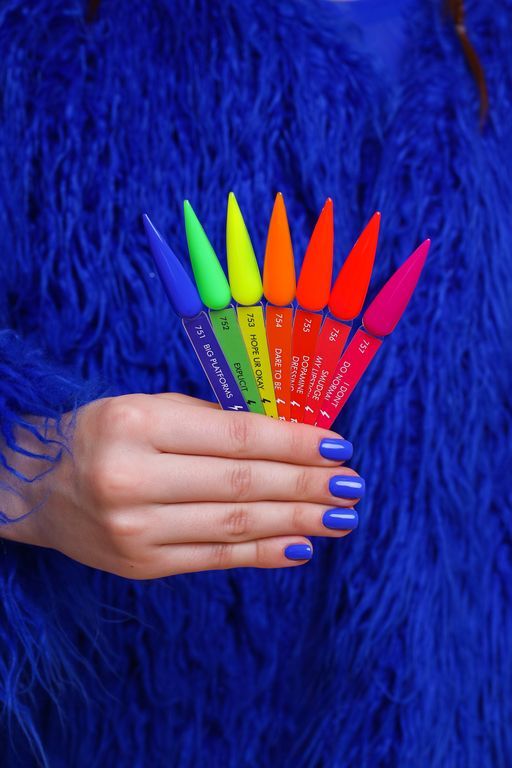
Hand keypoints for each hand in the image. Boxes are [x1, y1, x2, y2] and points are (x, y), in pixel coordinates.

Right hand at [0, 393, 364, 578]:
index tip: (339, 447)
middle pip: (244, 484)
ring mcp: (135, 530)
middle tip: (351, 486)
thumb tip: (292, 440)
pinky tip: (302, 546)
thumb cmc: (103, 433)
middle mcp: (133, 478)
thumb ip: (216, 422)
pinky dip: (264, 554)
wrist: (36, 487)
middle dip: (308, 485)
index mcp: (137, 423)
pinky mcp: (140, 567)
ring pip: (236, 525)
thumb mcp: (151, 407)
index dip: (296, 444)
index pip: (238, 437)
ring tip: (340, 517)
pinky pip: (216, 559)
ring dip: (298, 521)